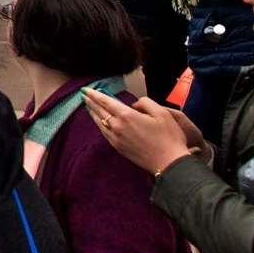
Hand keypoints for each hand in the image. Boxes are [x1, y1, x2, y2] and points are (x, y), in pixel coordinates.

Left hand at [82, 89, 201, 176]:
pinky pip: (104, 133)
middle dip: (90, 102)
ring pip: (100, 122)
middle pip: (99, 111)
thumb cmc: (169, 138)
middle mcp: (117, 126)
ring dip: (93, 113)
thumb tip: (134, 104)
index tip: (85, 89)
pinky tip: (100, 123)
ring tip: (89, 107)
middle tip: (84, 95)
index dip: (94, 94)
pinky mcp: (118, 148)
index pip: (105, 101)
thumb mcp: (162, 113)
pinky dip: (99, 125)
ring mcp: (116, 138)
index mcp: (127, 115)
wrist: (169, 163)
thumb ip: (146, 103)